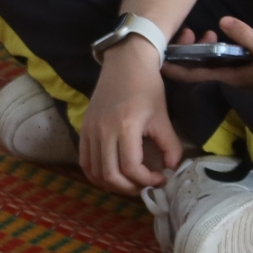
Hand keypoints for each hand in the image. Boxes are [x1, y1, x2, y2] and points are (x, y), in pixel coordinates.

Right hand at [79, 36, 180, 193]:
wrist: (124, 64)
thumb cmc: (147, 88)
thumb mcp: (163, 117)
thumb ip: (170, 146)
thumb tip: (170, 168)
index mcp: (125, 127)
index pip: (131, 168)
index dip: (147, 180)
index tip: (161, 179)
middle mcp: (103, 132)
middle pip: (110, 175)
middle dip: (129, 187)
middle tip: (145, 186)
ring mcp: (89, 132)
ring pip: (95, 172)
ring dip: (112, 183)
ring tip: (129, 182)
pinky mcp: (83, 131)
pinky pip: (84, 161)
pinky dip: (96, 174)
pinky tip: (111, 174)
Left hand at [164, 17, 252, 93]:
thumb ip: (246, 36)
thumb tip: (221, 21)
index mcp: (227, 79)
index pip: (191, 76)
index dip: (171, 69)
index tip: (155, 57)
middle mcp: (226, 80)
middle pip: (196, 69)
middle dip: (186, 51)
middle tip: (189, 31)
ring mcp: (234, 77)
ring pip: (207, 65)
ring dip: (200, 49)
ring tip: (205, 32)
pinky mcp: (243, 73)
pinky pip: (219, 63)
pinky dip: (213, 51)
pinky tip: (217, 38)